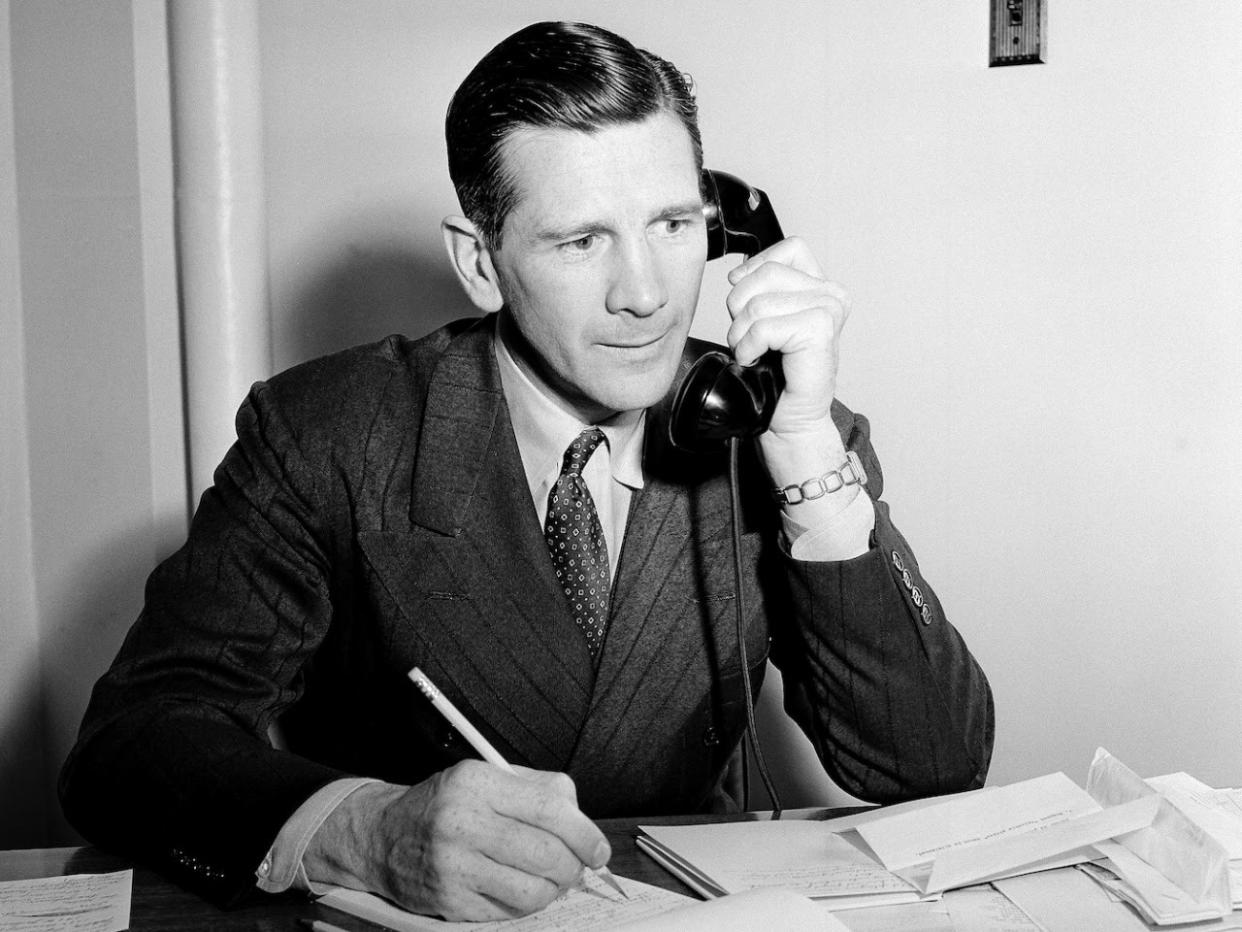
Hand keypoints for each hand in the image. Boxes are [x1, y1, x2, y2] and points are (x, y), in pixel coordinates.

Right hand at [305, 761, 609, 920]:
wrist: (382, 836)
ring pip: (532, 891)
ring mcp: (454, 866)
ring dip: (553, 890)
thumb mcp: (484, 777)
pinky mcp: (449, 901)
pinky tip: (519, 889)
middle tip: (577, 868)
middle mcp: (463, 822)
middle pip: (546, 854)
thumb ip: (535, 789)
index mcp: (477, 782)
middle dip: (574, 867)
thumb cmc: (444, 804)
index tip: (599, 848)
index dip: (585, 833)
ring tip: (550, 880)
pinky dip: (525, 904)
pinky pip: (508, 912)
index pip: (549, 809)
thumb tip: (581, 820)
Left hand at [725, 237, 852, 487]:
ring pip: (759, 302)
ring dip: (742, 333)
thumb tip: (737, 273)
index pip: (788, 248)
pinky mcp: (821, 331)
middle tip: (749, 338)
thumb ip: (759, 288)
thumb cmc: (776, 376)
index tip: (746, 302)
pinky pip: (764, 326)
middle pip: (766, 272)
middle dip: (741, 306)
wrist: (790, 422)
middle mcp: (832, 294)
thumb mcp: (763, 319)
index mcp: (821, 286)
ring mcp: (830, 310)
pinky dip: (749, 346)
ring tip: (753, 353)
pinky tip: (758, 361)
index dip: (757, 269)